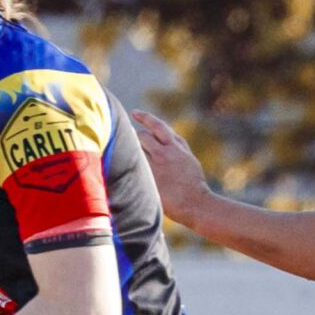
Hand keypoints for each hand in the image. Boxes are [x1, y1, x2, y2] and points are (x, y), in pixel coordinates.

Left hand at [133, 112, 209, 227]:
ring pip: (135, 150)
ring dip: (128, 150)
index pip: (157, 126)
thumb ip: (177, 144)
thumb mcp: (188, 158)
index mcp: (175, 147)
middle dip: (134, 136)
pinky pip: (132, 168)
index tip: (134, 113)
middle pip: (142, 136)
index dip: (145, 117)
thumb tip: (166, 134)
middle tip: (125, 138)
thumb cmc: (192, 182)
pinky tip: (120, 166)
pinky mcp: (147, 179)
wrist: (194, 202)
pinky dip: (127, 165)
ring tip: (123, 153)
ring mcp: (154, 166)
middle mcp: (164, 153)